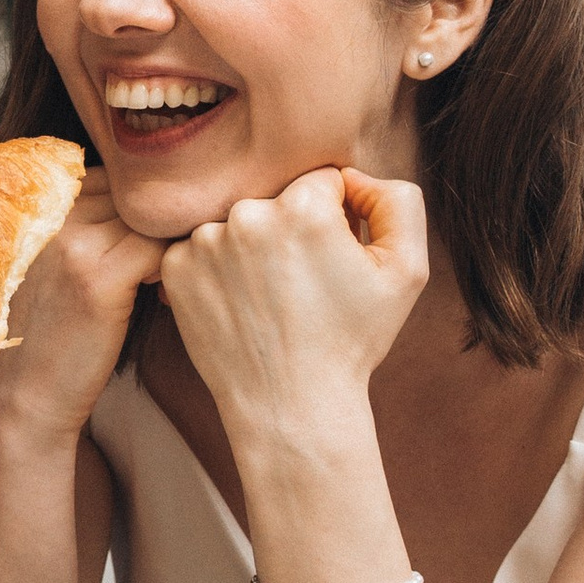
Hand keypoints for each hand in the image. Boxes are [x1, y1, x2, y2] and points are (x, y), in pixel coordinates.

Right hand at [0, 167, 163, 454]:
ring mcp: (75, 246)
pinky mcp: (99, 279)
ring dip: (170, 244)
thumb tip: (146, 210)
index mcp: (41, 210)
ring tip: (167, 282)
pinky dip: (174, 270)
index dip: (137, 209)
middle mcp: (55, 218)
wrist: (28, 396)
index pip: (109, 180)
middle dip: (159, 222)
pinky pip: (160, 250)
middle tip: (170, 259)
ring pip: (151, 219)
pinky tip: (166, 299)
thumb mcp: (58, 269)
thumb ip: (88, 231)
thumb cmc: (52, 335)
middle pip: (133, 195)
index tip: (149, 241)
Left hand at [156, 164, 427, 444]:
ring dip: (253, 247)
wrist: (291, 405)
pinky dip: (220, 270)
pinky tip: (241, 304)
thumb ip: (397, 200)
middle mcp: (246, 214)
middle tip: (303, 284)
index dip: (336, 219)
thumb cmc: (352, 341)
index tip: (335, 260)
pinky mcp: (176, 268)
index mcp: (302, 206)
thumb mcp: (406, 269)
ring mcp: (204, 242)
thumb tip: (352, 177)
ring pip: (238, 223)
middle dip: (292, 229)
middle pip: (277, 199)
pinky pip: (203, 249)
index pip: (322, 182)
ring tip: (271, 297)